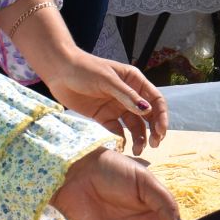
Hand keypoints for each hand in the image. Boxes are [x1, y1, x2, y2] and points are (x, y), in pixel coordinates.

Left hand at [38, 49, 168, 152]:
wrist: (59, 71)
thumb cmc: (85, 69)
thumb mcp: (107, 80)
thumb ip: (126, 96)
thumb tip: (147, 110)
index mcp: (134, 81)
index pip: (155, 100)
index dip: (161, 116)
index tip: (160, 131)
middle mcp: (129, 95)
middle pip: (148, 116)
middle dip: (153, 130)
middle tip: (154, 144)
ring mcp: (116, 107)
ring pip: (134, 125)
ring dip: (139, 137)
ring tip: (137, 150)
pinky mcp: (103, 116)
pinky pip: (116, 130)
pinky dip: (121, 139)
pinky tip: (122, 147)